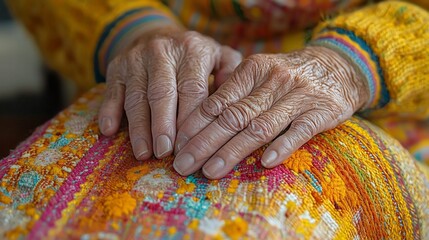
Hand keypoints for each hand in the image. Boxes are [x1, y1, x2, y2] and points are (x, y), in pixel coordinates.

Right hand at [98, 27, 241, 159]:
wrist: (158, 35)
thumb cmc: (194, 56)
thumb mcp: (219, 55)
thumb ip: (231, 74)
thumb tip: (233, 101)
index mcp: (192, 50)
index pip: (192, 88)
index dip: (190, 119)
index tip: (190, 145)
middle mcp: (162, 51)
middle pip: (161, 93)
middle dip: (163, 126)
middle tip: (165, 153)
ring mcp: (135, 59)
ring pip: (136, 96)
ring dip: (138, 127)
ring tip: (144, 153)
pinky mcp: (116, 67)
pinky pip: (111, 91)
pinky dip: (109, 111)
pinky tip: (109, 131)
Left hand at [173, 46, 368, 178]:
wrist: (337, 65)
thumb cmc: (288, 75)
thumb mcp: (260, 73)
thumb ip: (234, 92)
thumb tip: (197, 119)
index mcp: (252, 69)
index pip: (217, 101)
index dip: (194, 125)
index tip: (176, 146)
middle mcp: (273, 81)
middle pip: (233, 116)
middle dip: (204, 143)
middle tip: (183, 165)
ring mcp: (298, 96)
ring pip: (260, 126)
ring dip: (233, 151)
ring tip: (210, 171)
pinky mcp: (322, 111)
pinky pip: (300, 131)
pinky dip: (281, 146)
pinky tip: (264, 163)